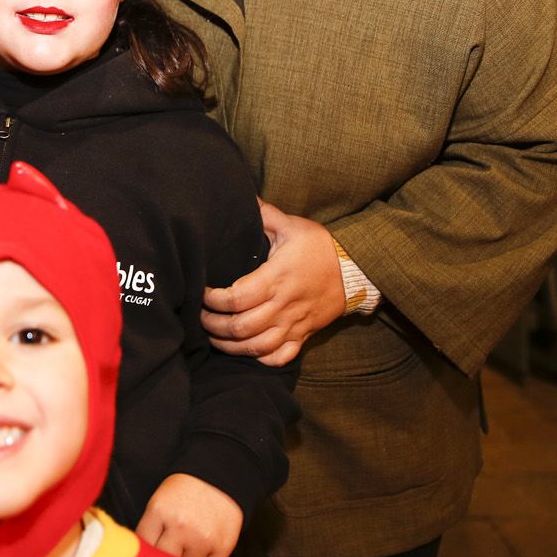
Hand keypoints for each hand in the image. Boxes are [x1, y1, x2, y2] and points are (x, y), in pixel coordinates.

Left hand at [135, 473, 241, 556]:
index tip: (147, 555)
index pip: (143, 546)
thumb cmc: (186, 490)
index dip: (144, 553)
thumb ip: (150, 527)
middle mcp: (180, 526)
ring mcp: (202, 537)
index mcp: (159, 511)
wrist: (219, 475)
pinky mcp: (223, 545)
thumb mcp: (160, 500)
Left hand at [201, 199, 346, 365]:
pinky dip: (261, 359)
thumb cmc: (320, 246)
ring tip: (214, 337)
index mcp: (275, 278)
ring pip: (256, 347)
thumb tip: (244, 197)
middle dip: (213, 325)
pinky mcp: (303, 335)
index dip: (212, 300)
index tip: (202, 293)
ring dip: (230, 346)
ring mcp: (293, 324)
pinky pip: (280, 357)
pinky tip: (246, 351)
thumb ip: (265, 214)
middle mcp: (283, 305)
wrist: (356, 270)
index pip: (235, 298)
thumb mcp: (292, 226)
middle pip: (240, 327)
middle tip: (200, 316)